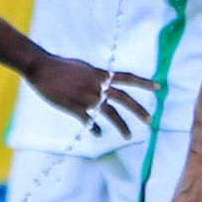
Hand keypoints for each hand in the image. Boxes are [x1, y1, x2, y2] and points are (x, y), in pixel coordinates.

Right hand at [29, 55, 155, 139]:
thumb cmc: (60, 65)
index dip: (144, 83)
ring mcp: (87, 98)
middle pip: (124, 99)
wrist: (42, 67)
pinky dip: (94, 129)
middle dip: (139, 110)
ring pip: (111, 114)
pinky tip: (98, 134)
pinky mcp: (75, 108)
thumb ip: (96, 76)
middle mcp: (98, 86)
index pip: (128, 78)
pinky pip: (89, 123)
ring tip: (130, 136)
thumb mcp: (84, 67)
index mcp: (101, 74)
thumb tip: (104, 80)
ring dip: (122, 126)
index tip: (159, 87)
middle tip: (151, 120)